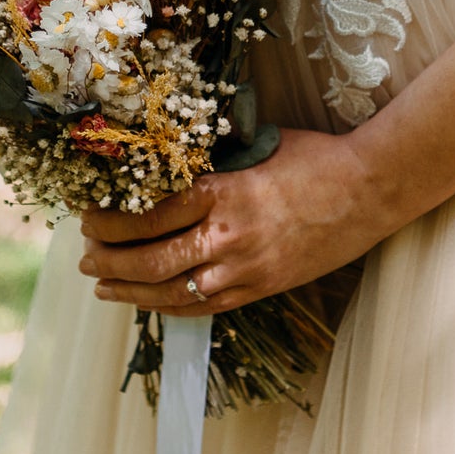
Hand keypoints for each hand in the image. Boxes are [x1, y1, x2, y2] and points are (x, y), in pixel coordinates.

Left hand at [77, 126, 389, 315]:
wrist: (370, 191)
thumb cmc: (315, 158)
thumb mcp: (254, 146)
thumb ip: (211, 163)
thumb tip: (165, 166)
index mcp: (222, 193)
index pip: (147, 216)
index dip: (109, 222)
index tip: (88, 218)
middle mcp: (228, 237)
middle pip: (150, 261)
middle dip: (108, 262)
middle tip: (84, 257)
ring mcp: (246, 270)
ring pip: (172, 293)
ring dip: (130, 292)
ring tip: (103, 287)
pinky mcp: (262, 289)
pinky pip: (205, 307)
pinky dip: (170, 307)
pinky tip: (151, 301)